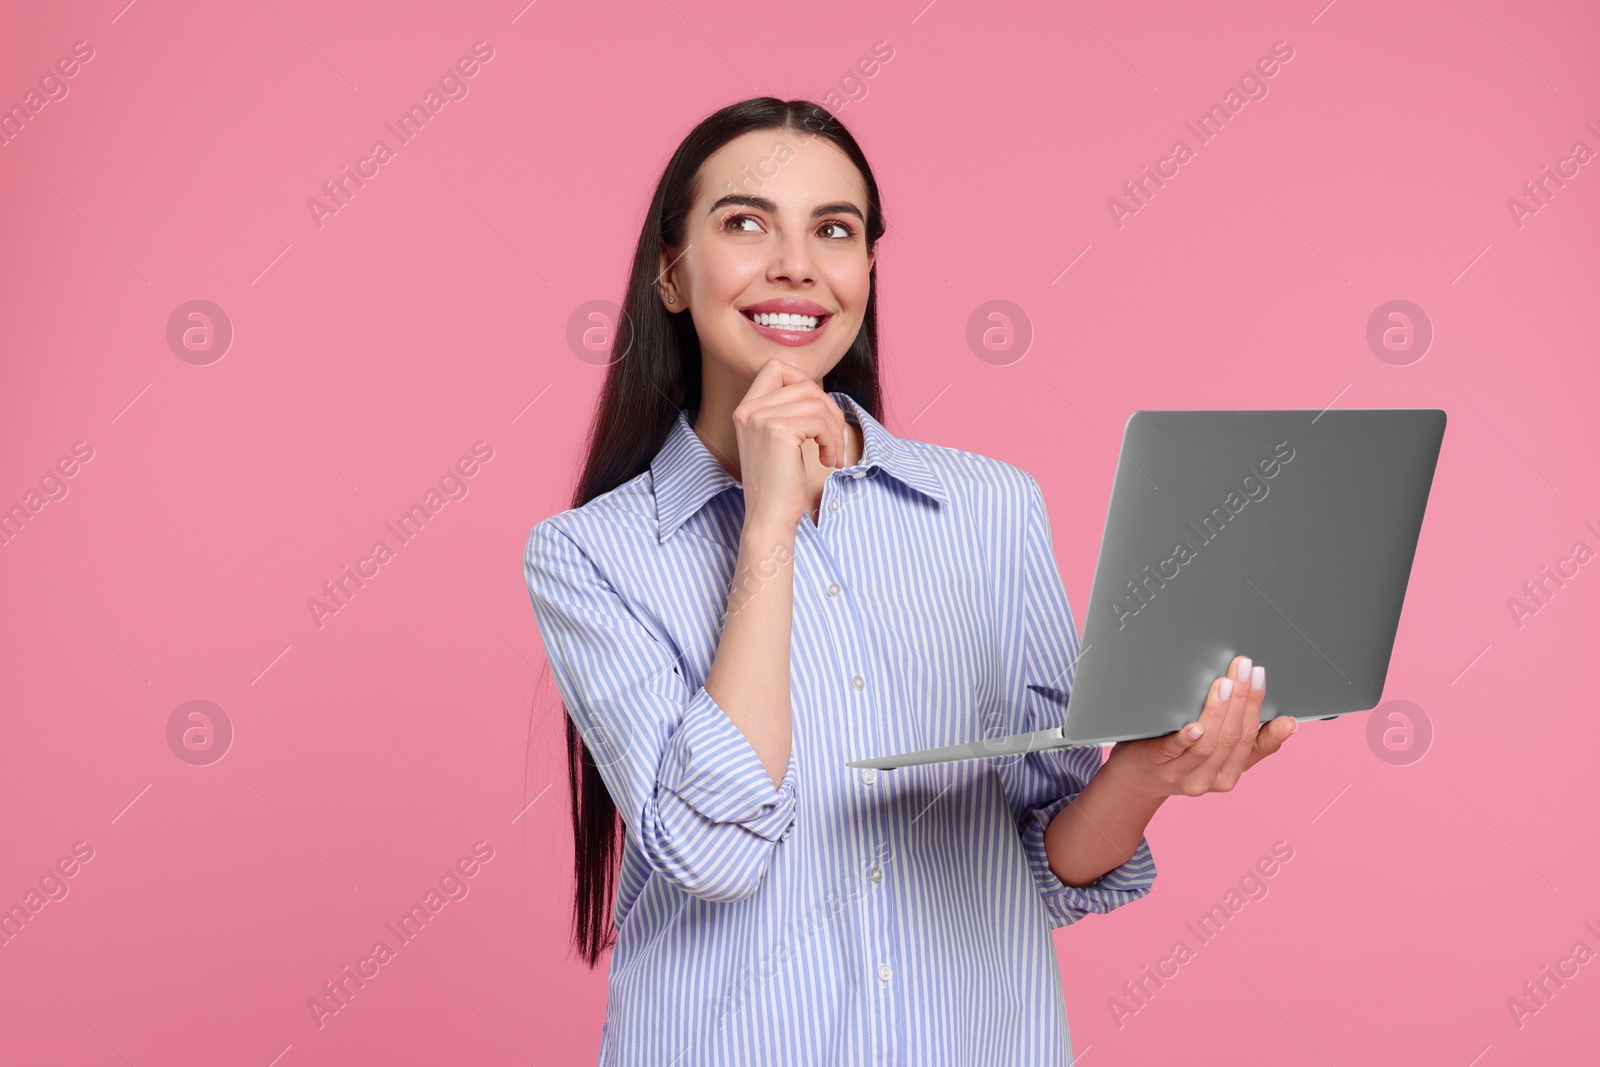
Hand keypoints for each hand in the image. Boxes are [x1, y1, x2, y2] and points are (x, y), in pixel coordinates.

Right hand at [732, 358, 848, 530]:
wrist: (769, 519)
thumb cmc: (779, 485)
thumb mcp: (778, 442)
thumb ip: (787, 412)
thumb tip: (818, 391)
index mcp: (745, 410)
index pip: (775, 367)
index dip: (802, 381)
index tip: (815, 413)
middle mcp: (748, 410)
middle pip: (803, 383)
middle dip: (828, 409)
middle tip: (833, 439)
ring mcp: (760, 418)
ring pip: (816, 401)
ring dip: (834, 428)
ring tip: (832, 454)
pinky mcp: (778, 431)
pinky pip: (820, 420)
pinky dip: (832, 440)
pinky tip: (828, 461)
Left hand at [1102, 654, 1297, 800]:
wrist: (1136, 780)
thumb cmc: (1179, 757)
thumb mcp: (1219, 754)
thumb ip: (1248, 741)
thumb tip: (1286, 721)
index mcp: (1230, 773)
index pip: (1253, 741)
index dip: (1261, 710)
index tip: (1264, 682)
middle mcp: (1210, 779)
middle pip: (1232, 738)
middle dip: (1242, 699)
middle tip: (1244, 668)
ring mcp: (1182, 775)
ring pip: (1208, 744)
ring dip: (1219, 712)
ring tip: (1225, 683)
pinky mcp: (1156, 765)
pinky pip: (1174, 752)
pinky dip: (1187, 738)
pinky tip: (1194, 725)